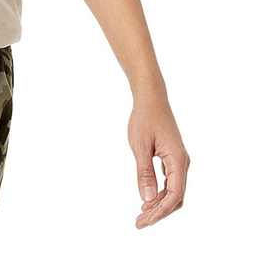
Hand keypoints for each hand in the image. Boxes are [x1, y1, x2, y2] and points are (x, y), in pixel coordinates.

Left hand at [128, 93, 189, 228]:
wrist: (151, 99)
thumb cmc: (144, 118)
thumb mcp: (140, 145)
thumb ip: (144, 172)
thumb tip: (146, 199)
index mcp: (178, 160)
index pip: (174, 196)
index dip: (159, 212)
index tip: (143, 220)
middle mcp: (183, 163)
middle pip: (175, 197)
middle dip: (159, 212)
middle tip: (139, 222)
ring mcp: (179, 161)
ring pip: (174, 191)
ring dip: (159, 204)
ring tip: (141, 214)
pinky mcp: (173, 158)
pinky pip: (171, 182)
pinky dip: (160, 193)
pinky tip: (148, 199)